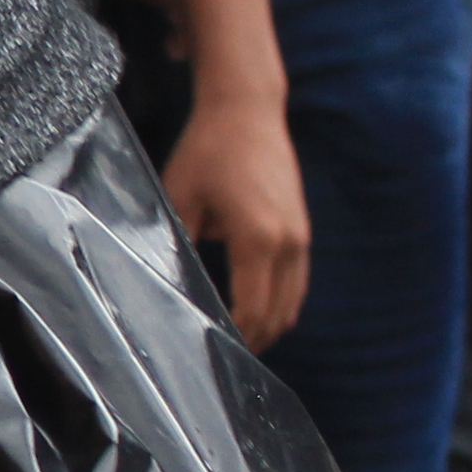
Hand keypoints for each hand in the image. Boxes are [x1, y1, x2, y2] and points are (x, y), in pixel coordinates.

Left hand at [162, 86, 309, 348]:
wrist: (247, 110)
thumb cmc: (206, 150)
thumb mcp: (179, 199)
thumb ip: (178, 246)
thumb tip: (168, 289)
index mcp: (258, 238)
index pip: (251, 310)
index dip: (235, 340)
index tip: (211, 359)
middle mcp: (289, 242)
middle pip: (278, 315)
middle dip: (253, 342)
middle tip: (221, 361)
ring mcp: (302, 236)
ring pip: (293, 302)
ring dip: (269, 326)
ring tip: (238, 344)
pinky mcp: (303, 228)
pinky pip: (298, 282)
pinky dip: (280, 303)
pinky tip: (254, 312)